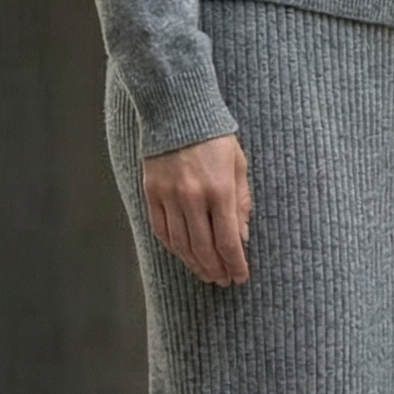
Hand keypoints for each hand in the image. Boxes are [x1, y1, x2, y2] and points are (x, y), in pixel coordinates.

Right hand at [143, 133, 252, 283]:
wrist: (177, 112)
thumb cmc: (215, 137)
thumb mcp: (239, 166)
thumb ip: (241, 203)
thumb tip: (242, 238)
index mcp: (220, 190)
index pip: (228, 241)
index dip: (236, 265)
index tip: (241, 277)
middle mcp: (193, 198)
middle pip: (204, 249)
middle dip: (217, 270)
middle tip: (224, 281)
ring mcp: (169, 197)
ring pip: (182, 245)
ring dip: (196, 264)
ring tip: (207, 274)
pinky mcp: (152, 194)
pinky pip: (162, 231)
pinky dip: (174, 248)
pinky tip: (185, 255)